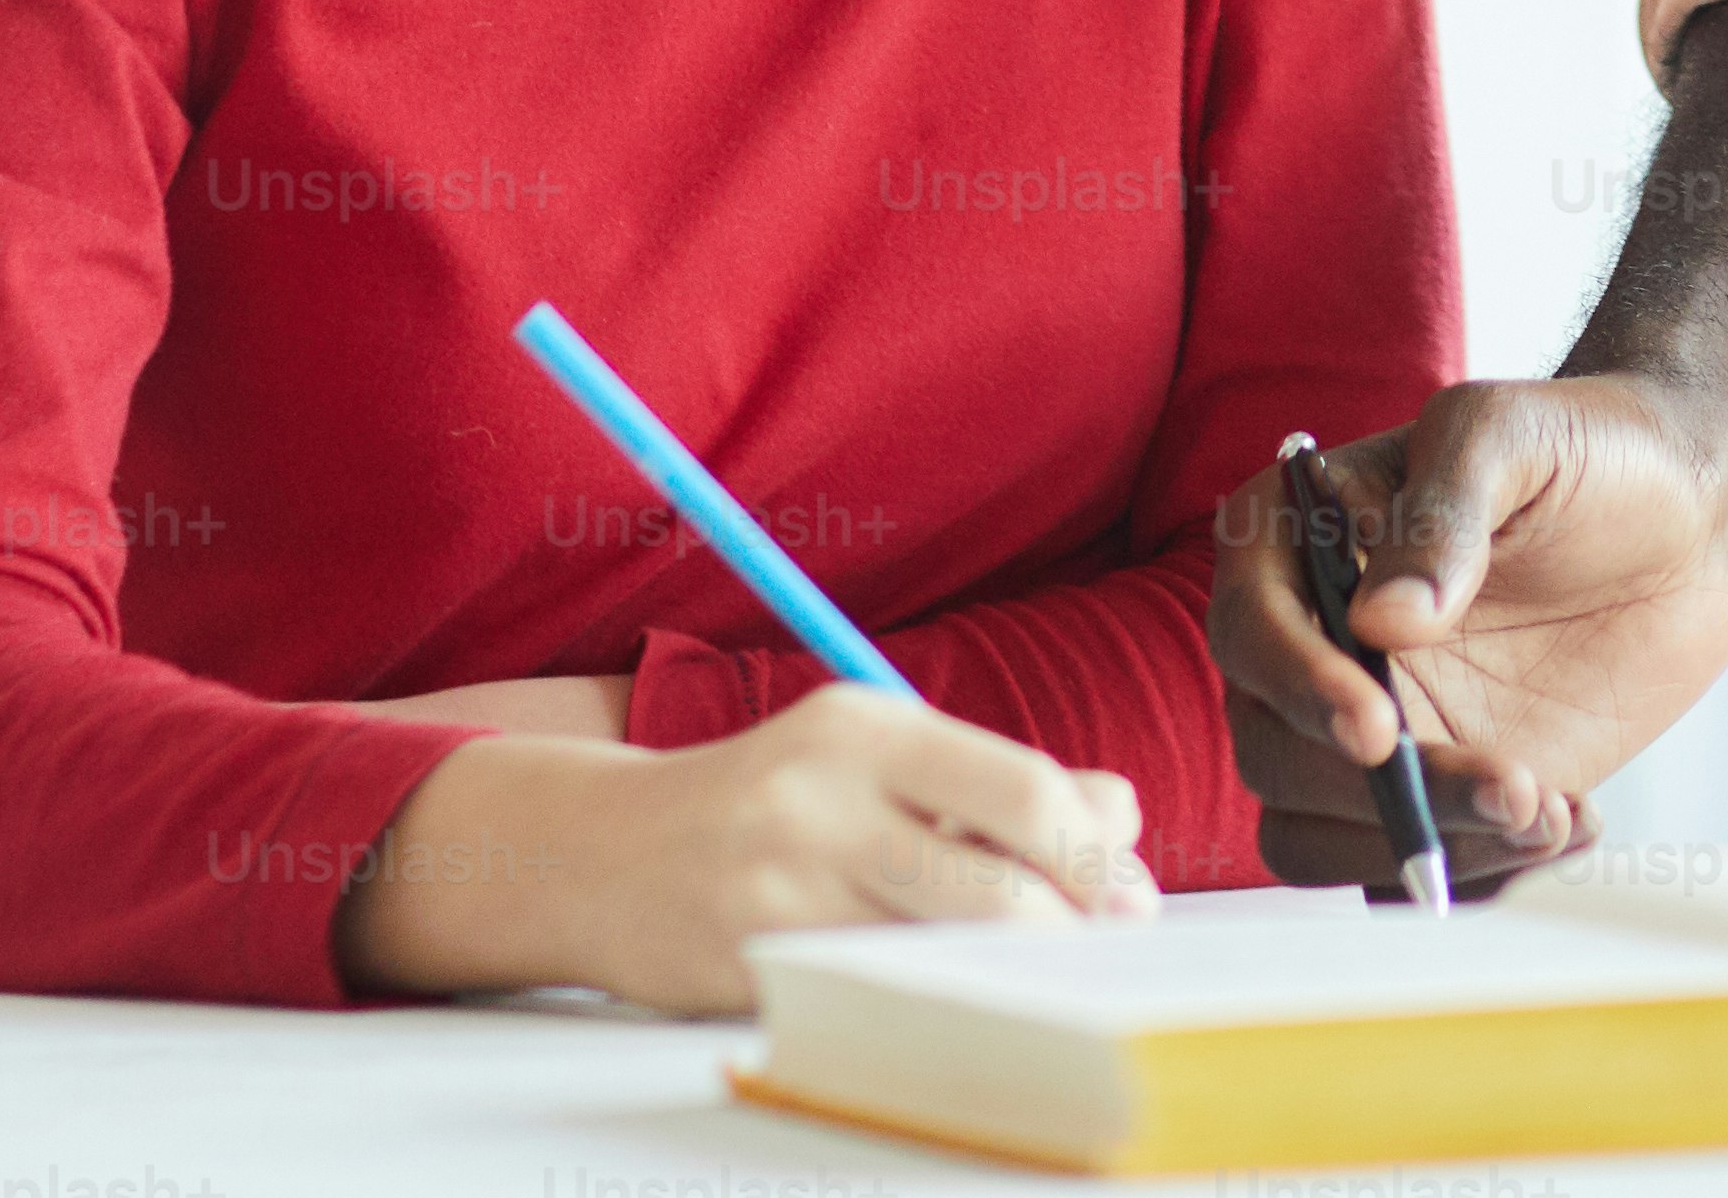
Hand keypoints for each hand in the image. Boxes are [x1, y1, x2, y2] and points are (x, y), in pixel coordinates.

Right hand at [335, 681, 1144, 1013]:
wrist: (599, 853)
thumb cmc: (771, 803)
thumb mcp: (875, 758)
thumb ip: (993, 781)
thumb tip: (1121, 815)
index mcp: (865, 728)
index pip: (1020, 789)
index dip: (1094, 851)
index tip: (1128, 888)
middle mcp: (820, 801)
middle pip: (995, 886)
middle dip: (1072, 926)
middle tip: (1108, 942)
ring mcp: (779, 892)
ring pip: (944, 954)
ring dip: (1012, 970)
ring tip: (1039, 968)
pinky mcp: (751, 972)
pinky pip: (879, 996)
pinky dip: (934, 999)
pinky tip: (952, 995)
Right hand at [1214, 383, 1727, 889]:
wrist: (1677, 519)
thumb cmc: (1580, 450)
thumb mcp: (1510, 441)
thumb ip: (1445, 515)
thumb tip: (1380, 620)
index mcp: (1298, 545)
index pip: (1250, 636)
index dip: (1300, 692)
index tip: (1378, 729)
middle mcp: (1316, 650)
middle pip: (1277, 758)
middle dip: (1384, 796)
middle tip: (1513, 785)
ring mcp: (1374, 731)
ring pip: (1330, 835)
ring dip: (1430, 850)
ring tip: (1551, 812)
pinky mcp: (1436, 790)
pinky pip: (1419, 866)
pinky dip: (1484, 873)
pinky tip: (1572, 820)